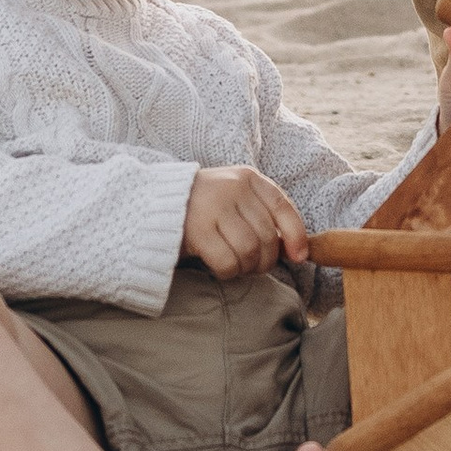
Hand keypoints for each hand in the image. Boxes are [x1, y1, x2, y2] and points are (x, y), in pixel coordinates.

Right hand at [183, 166, 310, 275]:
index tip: (299, 257)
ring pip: (250, 250)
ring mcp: (214, 207)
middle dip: (266, 260)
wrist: (151, 203)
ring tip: (237, 266)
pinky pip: (228, 262)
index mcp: (247, 178)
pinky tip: (221, 268)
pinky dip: (229, 272)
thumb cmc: (202, 207)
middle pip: (267, 236)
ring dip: (247, 267)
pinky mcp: (197, 230)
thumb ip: (262, 214)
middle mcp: (233, 188)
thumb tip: (297, 250)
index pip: (283, 208)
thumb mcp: (235, 197)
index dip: (296, 235)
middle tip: (253, 266)